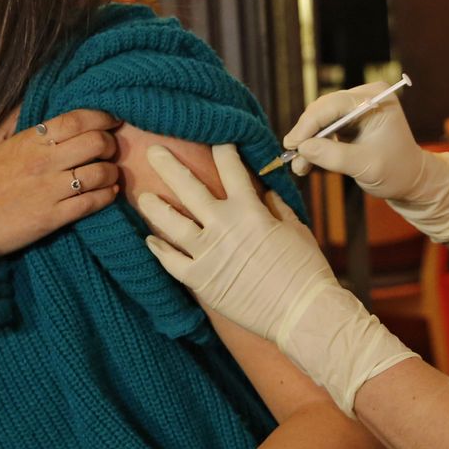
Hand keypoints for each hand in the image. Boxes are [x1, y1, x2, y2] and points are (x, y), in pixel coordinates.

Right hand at [0, 109, 121, 259]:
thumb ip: (9, 123)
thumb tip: (25, 102)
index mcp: (28, 141)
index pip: (75, 120)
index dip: (101, 116)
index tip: (111, 119)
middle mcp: (43, 162)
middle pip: (95, 142)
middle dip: (110, 144)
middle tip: (109, 149)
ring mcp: (50, 190)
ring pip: (100, 173)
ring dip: (112, 172)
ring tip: (109, 174)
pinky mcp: (54, 218)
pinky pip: (93, 202)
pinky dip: (107, 196)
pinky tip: (108, 193)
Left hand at [135, 144, 337, 342]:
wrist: (302, 312)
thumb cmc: (305, 270)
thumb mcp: (295, 228)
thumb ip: (273, 205)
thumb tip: (260, 187)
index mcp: (248, 209)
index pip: (230, 168)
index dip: (221, 148)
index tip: (212, 136)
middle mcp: (222, 226)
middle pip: (188, 188)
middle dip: (169, 165)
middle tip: (153, 151)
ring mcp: (207, 253)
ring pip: (171, 223)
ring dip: (154, 207)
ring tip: (143, 196)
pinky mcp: (199, 280)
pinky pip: (171, 262)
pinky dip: (158, 250)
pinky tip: (150, 241)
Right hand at [283, 83, 448, 241]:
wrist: (410, 180)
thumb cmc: (396, 172)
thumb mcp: (366, 166)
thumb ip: (334, 156)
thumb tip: (302, 148)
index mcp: (377, 99)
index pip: (334, 104)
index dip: (310, 123)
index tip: (293, 143)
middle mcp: (365, 97)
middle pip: (323, 109)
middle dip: (306, 134)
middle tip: (291, 156)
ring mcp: (355, 108)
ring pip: (319, 120)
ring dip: (307, 142)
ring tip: (299, 166)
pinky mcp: (347, 121)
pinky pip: (323, 129)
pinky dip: (313, 146)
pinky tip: (306, 163)